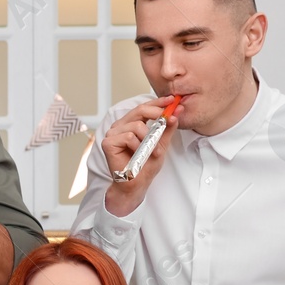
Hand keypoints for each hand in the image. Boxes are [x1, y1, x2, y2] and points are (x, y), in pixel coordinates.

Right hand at [101, 96, 179, 216]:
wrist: (137, 184)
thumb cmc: (145, 166)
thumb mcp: (161, 143)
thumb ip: (167, 128)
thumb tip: (176, 112)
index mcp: (130, 124)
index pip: (144, 107)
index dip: (158, 102)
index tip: (172, 100)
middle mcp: (120, 126)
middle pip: (140, 110)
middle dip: (157, 114)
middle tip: (167, 121)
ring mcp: (112, 133)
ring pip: (136, 125)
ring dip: (149, 140)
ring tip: (151, 152)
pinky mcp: (108, 142)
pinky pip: (128, 136)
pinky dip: (138, 146)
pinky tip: (137, 154)